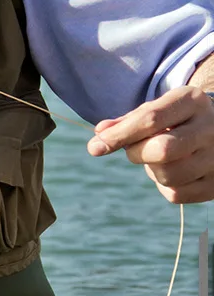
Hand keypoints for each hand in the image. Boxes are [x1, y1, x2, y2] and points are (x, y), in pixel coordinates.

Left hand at [88, 85, 213, 203]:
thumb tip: (99, 132)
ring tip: (158, 159)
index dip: (118, 135)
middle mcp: (211, 128)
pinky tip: (171, 171)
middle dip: (136, 153)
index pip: (150, 119)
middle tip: (134, 150)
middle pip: (162, 150)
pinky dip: (163, 186)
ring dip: (151, 170)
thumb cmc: (178, 118)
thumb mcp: (157, 109)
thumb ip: (127, 121)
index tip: (94, 148)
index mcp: (193, 101)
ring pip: (169, 175)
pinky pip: (176, 194)